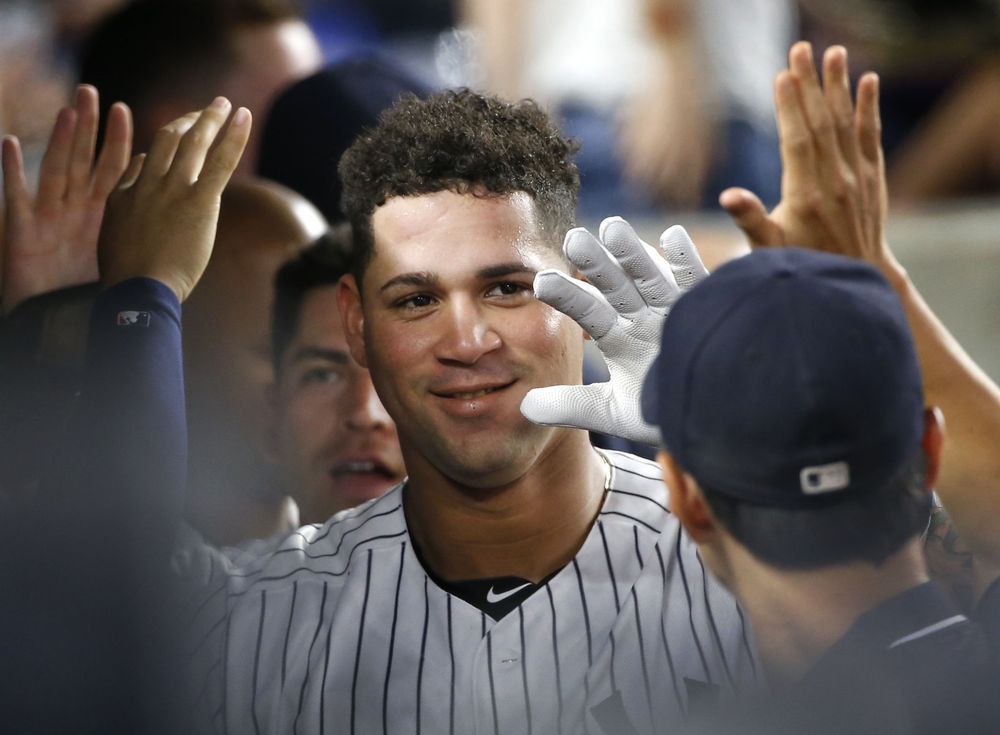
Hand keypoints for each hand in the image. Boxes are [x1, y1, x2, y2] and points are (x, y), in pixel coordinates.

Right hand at [1, 85, 131, 314]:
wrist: (58, 322)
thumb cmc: (91, 289)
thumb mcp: (116, 249)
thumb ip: (132, 221)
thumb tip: (162, 199)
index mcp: (99, 212)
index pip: (110, 169)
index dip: (116, 141)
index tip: (124, 111)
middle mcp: (73, 208)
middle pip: (81, 160)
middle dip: (86, 128)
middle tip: (91, 93)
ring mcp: (48, 217)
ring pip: (54, 171)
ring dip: (59, 142)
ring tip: (66, 112)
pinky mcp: (24, 232)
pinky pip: (17, 197)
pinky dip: (12, 171)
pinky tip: (9, 143)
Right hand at [98, 98, 250, 301]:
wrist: (140, 289)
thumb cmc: (129, 273)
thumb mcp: (116, 233)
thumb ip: (126, 204)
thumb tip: (137, 177)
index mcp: (124, 193)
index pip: (144, 159)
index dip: (162, 147)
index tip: (177, 139)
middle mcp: (147, 183)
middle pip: (168, 140)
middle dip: (188, 121)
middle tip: (207, 109)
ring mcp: (172, 189)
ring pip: (192, 142)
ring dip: (210, 118)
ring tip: (224, 103)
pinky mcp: (199, 200)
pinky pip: (220, 161)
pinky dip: (234, 136)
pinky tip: (244, 116)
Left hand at [521, 217, 707, 445]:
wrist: (717, 418)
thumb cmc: (667, 412)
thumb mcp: (615, 411)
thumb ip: (571, 406)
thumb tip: (523, 407)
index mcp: (621, 337)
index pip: (589, 311)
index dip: (568, 296)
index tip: (540, 282)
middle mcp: (645, 317)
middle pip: (616, 285)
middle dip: (596, 264)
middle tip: (572, 239)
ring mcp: (677, 309)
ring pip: (652, 277)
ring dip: (634, 254)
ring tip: (612, 228)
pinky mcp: (709, 308)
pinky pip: (698, 280)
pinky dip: (687, 260)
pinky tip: (671, 236)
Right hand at [719, 43, 893, 270]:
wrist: (854, 278)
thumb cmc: (802, 264)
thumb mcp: (768, 249)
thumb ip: (750, 220)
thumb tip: (727, 197)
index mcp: (806, 196)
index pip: (797, 141)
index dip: (790, 108)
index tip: (783, 75)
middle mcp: (835, 183)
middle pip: (821, 123)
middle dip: (810, 84)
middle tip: (801, 49)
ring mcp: (857, 178)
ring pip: (846, 123)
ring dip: (839, 86)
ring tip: (833, 54)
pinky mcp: (872, 177)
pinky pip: (870, 135)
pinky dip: (869, 107)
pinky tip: (868, 81)